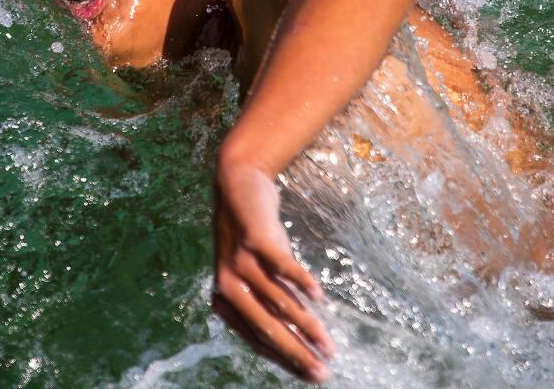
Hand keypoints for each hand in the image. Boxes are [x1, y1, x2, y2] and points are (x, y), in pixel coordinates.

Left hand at [213, 161, 334, 383]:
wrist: (237, 184)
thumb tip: (299, 336)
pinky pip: (283, 267)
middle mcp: (228, 285)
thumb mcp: (254, 273)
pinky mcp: (256, 240)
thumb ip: (268, 301)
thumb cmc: (252, 237)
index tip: (312, 375)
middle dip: (297, 353)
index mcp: (225, 300)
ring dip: (307, 325)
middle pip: (267, 328)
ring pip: (279, 302)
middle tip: (323, 372)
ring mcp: (240, 262)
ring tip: (328, 343)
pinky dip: (302, 282)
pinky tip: (320, 297)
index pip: (258, 340)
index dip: (286, 360)